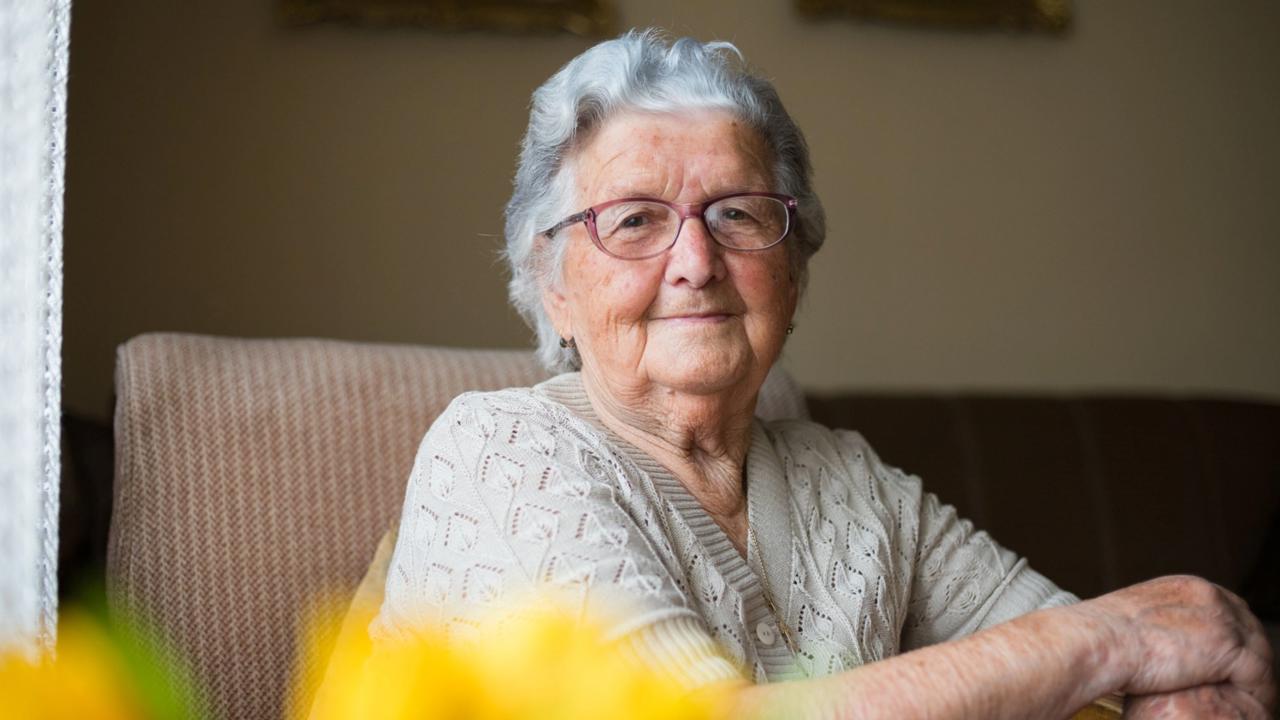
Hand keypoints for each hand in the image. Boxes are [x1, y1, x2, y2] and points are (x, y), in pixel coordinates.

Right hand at [1079, 576, 1273, 712]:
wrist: (1098, 642)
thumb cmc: (1101, 636)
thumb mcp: (1135, 617)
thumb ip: (1158, 623)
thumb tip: (1156, 642)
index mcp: (1186, 586)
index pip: (1226, 608)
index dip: (1231, 636)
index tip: (1227, 662)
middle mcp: (1208, 595)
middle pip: (1249, 627)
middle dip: (1248, 655)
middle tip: (1246, 683)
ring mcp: (1222, 619)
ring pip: (1259, 652)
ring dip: (1257, 678)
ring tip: (1254, 700)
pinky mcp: (1228, 648)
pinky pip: (1259, 675)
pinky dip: (1259, 693)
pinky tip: (1253, 708)